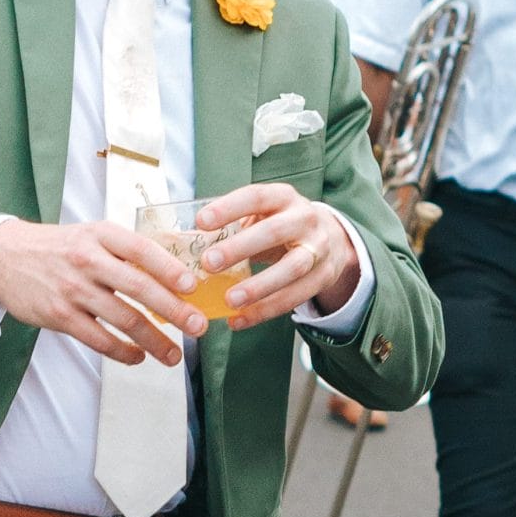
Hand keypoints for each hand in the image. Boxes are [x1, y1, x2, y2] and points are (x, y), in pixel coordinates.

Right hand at [0, 217, 202, 364]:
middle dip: (174, 311)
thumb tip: (174, 274)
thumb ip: (126, 251)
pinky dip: (123, 351)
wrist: (4, 255)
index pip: (142, 250)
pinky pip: (99, 339)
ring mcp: (73, 289)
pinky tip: (138, 356)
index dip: (170, 268)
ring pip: (123, 319)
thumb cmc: (59, 247)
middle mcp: (87, 259)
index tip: (193, 286)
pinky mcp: (59, 315)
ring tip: (174, 354)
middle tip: (198, 326)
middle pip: (139, 288)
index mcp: (101, 234)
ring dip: (154, 341)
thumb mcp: (91, 235)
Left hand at [190, 182, 363, 327]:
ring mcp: (318, 249)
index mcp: (283, 197)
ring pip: (291, 268)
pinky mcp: (323, 278)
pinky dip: (264, 311)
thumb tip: (185, 242)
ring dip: (258, 286)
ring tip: (229, 300)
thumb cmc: (280, 226)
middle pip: (274, 232)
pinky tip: (238, 319)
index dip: (229, 208)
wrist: (329, 240)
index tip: (201, 222)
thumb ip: (232, 225)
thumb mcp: (262, 215)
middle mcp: (304, 219)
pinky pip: (294, 298)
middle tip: (209, 263)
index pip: (256, 197)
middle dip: (240, 248)